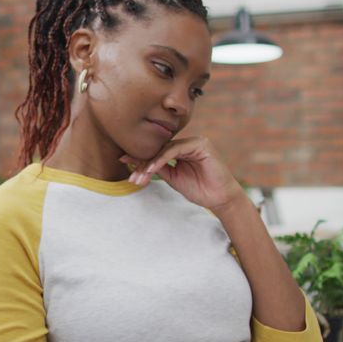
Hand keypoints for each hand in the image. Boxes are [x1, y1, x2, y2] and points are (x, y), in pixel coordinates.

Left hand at [120, 136, 245, 210]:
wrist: (219, 199)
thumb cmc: (199, 189)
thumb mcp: (173, 178)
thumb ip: (159, 168)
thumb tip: (138, 163)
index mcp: (182, 150)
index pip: (158, 151)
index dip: (140, 157)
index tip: (123, 161)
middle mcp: (188, 143)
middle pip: (159, 149)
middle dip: (143, 163)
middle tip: (131, 176)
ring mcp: (195, 142)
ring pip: (166, 149)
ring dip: (150, 163)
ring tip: (140, 175)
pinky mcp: (201, 144)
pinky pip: (176, 150)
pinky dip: (162, 159)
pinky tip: (152, 168)